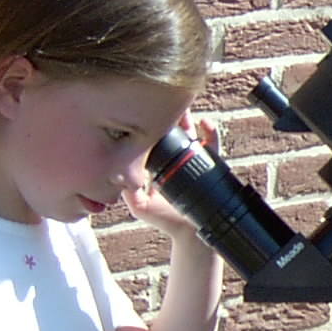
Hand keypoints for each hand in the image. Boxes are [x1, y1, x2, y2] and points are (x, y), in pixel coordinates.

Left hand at [124, 114, 214, 239]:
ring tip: (182, 104)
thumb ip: (129, 193)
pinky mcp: (209, 162)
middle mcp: (174, 158)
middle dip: (167, 115)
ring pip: (189, 132)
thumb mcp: (141, 207)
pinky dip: (210, 131)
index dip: (147, 124)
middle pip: (169, 130)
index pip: (150, 138)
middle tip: (163, 98)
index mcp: (157, 163)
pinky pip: (212, 143)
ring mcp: (192, 159)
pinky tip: (205, 123)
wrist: (190, 232)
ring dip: (186, 117)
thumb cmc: (165, 220)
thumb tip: (119, 177)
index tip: (143, 109)